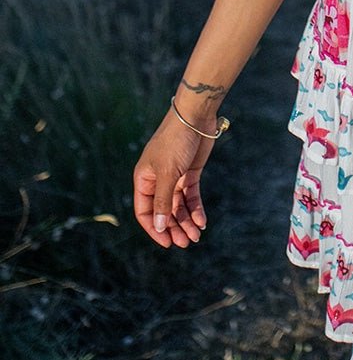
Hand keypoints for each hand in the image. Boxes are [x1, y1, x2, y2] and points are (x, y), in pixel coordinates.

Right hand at [133, 109, 215, 248]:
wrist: (195, 116)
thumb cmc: (175, 141)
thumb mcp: (167, 173)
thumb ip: (163, 201)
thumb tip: (159, 227)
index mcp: (143, 179)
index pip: (145, 211)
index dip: (155, 229)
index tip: (167, 243)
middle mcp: (157, 180)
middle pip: (164, 211)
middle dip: (174, 228)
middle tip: (186, 243)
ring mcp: (174, 176)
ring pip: (179, 205)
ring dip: (186, 221)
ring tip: (196, 236)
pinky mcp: (190, 172)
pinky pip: (191, 195)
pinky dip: (196, 209)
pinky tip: (202, 221)